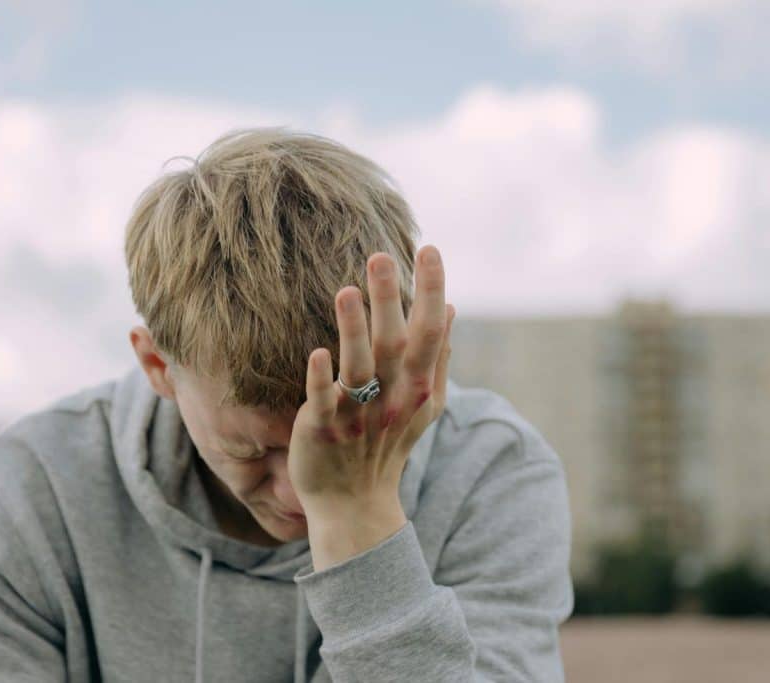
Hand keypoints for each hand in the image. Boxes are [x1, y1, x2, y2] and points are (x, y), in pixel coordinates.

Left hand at [288, 245, 454, 567]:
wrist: (355, 503)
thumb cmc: (387, 444)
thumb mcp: (423, 404)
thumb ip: (437, 356)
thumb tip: (451, 308)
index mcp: (419, 387)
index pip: (430, 331)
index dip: (431, 290)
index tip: (430, 249)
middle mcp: (393, 399)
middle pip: (396, 343)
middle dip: (391, 299)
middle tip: (382, 255)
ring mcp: (359, 415)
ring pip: (359, 367)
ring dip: (354, 330)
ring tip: (348, 290)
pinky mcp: (324, 430)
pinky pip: (325, 402)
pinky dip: (323, 379)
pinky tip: (317, 353)